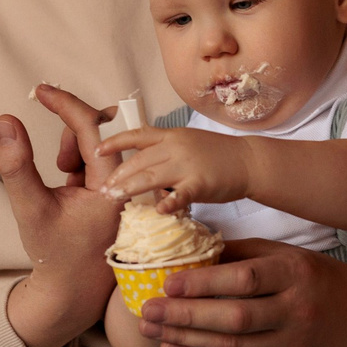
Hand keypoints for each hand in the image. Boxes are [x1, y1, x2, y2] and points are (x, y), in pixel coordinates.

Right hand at [0, 108, 124, 346]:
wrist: (75, 289)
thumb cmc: (55, 254)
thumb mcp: (29, 209)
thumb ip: (16, 165)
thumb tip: (7, 120)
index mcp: (115, 186)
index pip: (94, 129)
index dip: (65, 104)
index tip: (39, 90)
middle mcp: (129, 183)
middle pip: (99, 133)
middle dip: (68, 136)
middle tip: (54, 162)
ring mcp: (126, 186)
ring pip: (97, 146)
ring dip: (71, 150)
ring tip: (60, 178)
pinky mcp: (119, 190)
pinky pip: (98, 161)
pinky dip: (77, 163)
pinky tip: (68, 187)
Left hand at [99, 127, 254, 210]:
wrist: (250, 161)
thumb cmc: (220, 154)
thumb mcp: (189, 142)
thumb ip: (165, 150)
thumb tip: (141, 163)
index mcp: (172, 135)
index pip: (137, 135)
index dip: (114, 142)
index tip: (97, 151)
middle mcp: (176, 147)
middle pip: (138, 160)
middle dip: (117, 175)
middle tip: (103, 190)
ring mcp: (188, 165)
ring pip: (151, 176)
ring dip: (129, 188)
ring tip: (114, 198)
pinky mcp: (201, 183)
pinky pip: (181, 194)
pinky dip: (168, 203)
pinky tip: (158, 211)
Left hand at [140, 238, 346, 346]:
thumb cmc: (316, 279)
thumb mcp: (287, 255)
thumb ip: (243, 254)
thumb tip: (192, 251)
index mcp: (295, 274)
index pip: (244, 280)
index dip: (203, 284)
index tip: (168, 284)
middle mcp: (296, 311)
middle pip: (233, 318)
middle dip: (184, 316)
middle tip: (147, 311)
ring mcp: (292, 344)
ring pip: (230, 346)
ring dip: (184, 339)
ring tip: (152, 330)